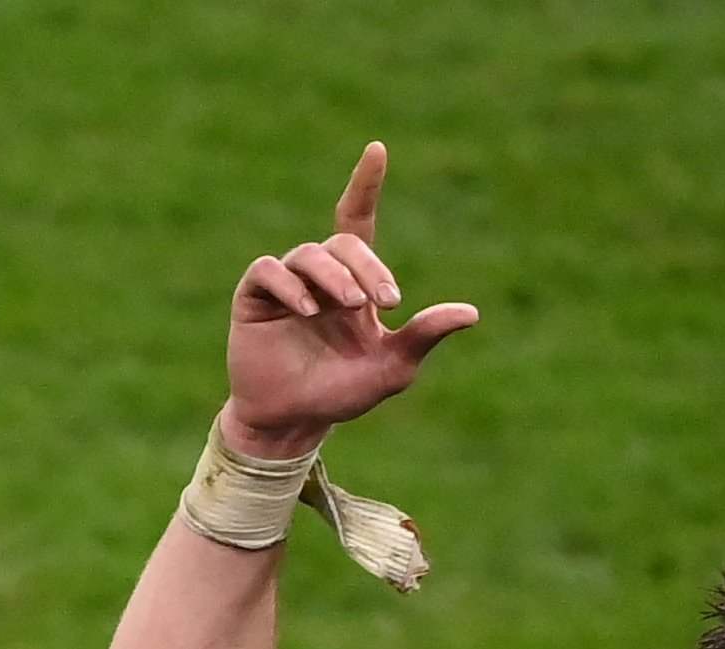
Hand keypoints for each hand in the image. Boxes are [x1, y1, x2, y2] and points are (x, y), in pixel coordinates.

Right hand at [223, 144, 479, 456]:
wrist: (292, 422)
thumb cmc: (341, 393)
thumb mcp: (393, 366)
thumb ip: (424, 335)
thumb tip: (472, 312)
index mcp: (352, 282)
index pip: (356, 221)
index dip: (364, 185)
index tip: (376, 150)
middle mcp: (318, 276)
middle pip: (342, 243)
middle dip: (367, 267)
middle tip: (384, 302)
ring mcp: (284, 286)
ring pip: (308, 255)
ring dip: (334, 277)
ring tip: (350, 308)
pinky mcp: (253, 299)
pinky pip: (268, 271)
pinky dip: (289, 285)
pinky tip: (307, 310)